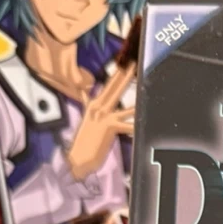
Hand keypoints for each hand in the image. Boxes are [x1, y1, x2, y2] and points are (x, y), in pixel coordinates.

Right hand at [66, 64, 135, 182]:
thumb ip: (86, 103)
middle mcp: (97, 108)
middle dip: (124, 75)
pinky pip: (127, 125)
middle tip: (134, 63)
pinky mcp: (108, 127)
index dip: (116, 75)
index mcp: (93, 105)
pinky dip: (136, 124)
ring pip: (122, 103)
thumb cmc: (84, 143)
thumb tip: (84, 91)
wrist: (76, 159)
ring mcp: (103, 117)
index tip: (124, 64)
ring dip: (134, 95)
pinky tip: (146, 121)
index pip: (107, 87)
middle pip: (114, 89)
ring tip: (143, 85)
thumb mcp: (86, 118)